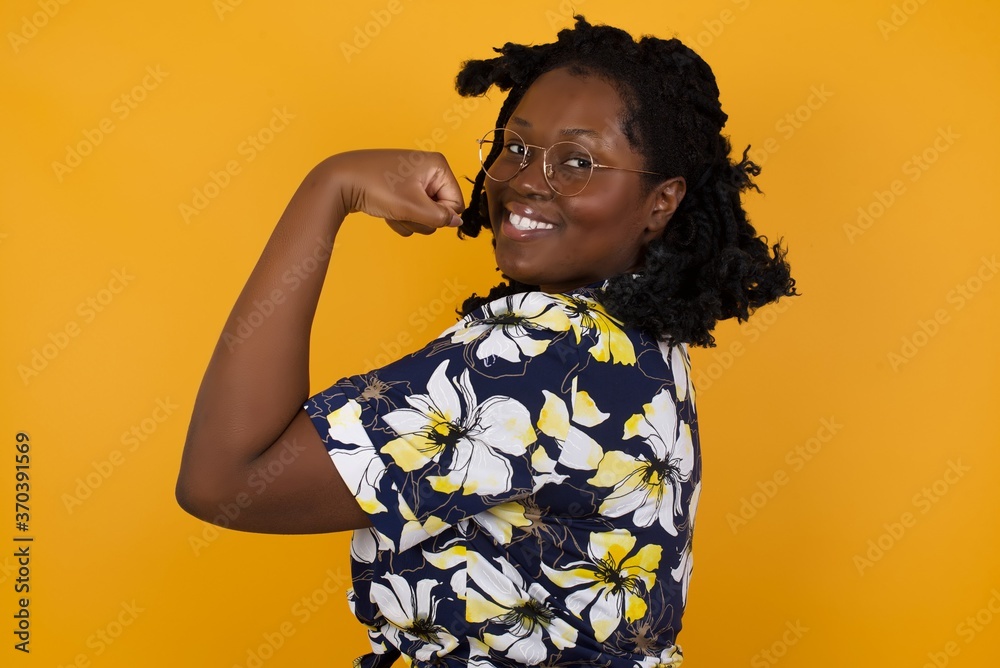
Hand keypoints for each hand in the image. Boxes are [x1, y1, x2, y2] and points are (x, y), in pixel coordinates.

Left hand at [325, 149, 465, 236]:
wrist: (339, 181)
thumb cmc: (376, 187)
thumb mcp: (413, 207)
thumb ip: (440, 218)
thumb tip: (457, 222)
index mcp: (437, 165)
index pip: (455, 204)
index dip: (439, 215)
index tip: (419, 211)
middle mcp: (427, 169)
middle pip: (440, 210)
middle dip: (421, 218)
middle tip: (402, 210)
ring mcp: (412, 179)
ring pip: (423, 214)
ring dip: (408, 219)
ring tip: (391, 209)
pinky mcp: (399, 189)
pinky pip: (410, 211)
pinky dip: (399, 217)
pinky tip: (385, 211)